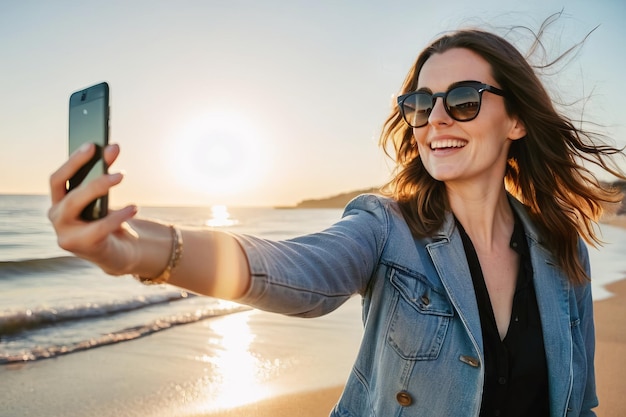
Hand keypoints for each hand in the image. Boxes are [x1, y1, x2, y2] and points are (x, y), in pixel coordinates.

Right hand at [48, 143, 138, 274]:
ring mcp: (65, 233)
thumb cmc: (108, 221)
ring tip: (121, 175)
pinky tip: (134, 207)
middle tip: (110, 155)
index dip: (73, 160)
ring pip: (76, 204)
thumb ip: (103, 176)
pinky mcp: (81, 246)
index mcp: (59, 202)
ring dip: (99, 186)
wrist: (117, 253)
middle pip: (68, 191)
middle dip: (88, 171)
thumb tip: (111, 148)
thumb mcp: (104, 198)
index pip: (58, 178)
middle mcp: (56, 216)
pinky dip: (118, 215)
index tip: (92, 144)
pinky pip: (100, 227)